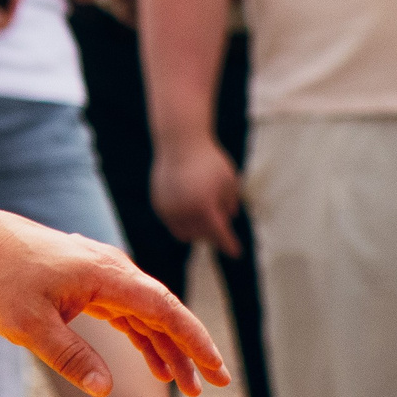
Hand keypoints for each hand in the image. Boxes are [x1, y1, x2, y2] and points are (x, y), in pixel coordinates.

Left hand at [0, 210, 230, 396]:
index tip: (214, 365)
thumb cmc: (2, 280)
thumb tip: (105, 388)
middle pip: (165, 313)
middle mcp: (115, 273)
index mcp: (107, 275)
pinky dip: (146, 340)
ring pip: (149, 317)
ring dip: (169, 349)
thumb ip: (70, 357)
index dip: (193, 339)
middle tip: (215, 384)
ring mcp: (106, 278)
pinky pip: (130, 315)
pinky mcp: (94, 287)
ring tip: (187, 386)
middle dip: (192, 349)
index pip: (164, 308)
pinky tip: (157, 365)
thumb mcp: (29, 326)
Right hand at [152, 132, 242, 256]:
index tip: (237, 253)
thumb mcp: (229, 179)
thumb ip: (231, 200)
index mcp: (205, 207)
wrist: (180, 143)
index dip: (229, 245)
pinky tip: (190, 213)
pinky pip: (172, 222)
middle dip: (213, 235)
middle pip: (202, 236)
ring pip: (184, 234)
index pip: (219, 234)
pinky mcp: (159, 204)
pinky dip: (182, 222)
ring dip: (196, 232)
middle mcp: (185, 212)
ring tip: (205, 225)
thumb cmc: (210, 159)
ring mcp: (169, 209)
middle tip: (222, 232)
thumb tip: (229, 217)